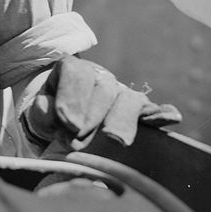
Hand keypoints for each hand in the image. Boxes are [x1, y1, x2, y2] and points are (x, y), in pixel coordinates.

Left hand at [22, 55, 181, 150]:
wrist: (61, 124)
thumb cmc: (49, 118)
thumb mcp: (38, 113)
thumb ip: (41, 112)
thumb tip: (51, 112)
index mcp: (73, 70)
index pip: (77, 74)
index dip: (72, 98)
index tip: (66, 124)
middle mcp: (100, 77)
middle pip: (103, 89)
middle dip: (91, 116)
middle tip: (76, 141)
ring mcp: (121, 93)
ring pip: (128, 99)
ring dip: (121, 120)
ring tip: (114, 139)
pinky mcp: (137, 112)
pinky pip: (152, 110)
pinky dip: (162, 114)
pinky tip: (172, 118)